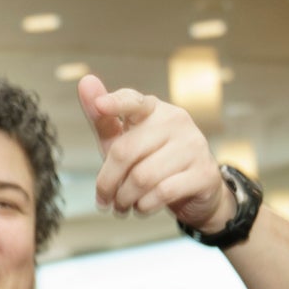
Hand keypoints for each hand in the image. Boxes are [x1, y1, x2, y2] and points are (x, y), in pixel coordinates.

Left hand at [78, 73, 232, 232]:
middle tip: (104, 200)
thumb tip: (85, 81)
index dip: (116, 103)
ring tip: (122, 206)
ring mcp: (193, 145)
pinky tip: (141, 208)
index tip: (100, 106)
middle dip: (108, 182)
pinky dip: (144, 205)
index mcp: (154, 110)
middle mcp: (176, 121)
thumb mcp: (123, 142)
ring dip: (125, 198)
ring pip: (143, 177)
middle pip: (126, 151)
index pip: (133, 101)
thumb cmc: (152, 162)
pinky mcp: (204, 173)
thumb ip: (103, 119)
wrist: (196, 191)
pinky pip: (162, 192)